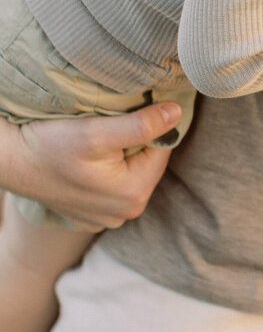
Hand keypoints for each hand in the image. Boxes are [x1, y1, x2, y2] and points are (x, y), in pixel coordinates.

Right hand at [1, 103, 179, 230]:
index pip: (163, 147)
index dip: (150, 126)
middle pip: (148, 162)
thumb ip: (141, 125)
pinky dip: (107, 170)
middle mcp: (125, 214)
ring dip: (122, 155)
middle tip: (110, 128)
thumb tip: (177, 112)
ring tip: (97, 145)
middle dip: (136, 142)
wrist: (11, 162)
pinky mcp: (93, 215)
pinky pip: (114, 185)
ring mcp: (108, 218)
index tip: (130, 114)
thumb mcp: (97, 131)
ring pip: (132, 172)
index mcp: (134, 195)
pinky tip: (88, 162)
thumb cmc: (49, 146)